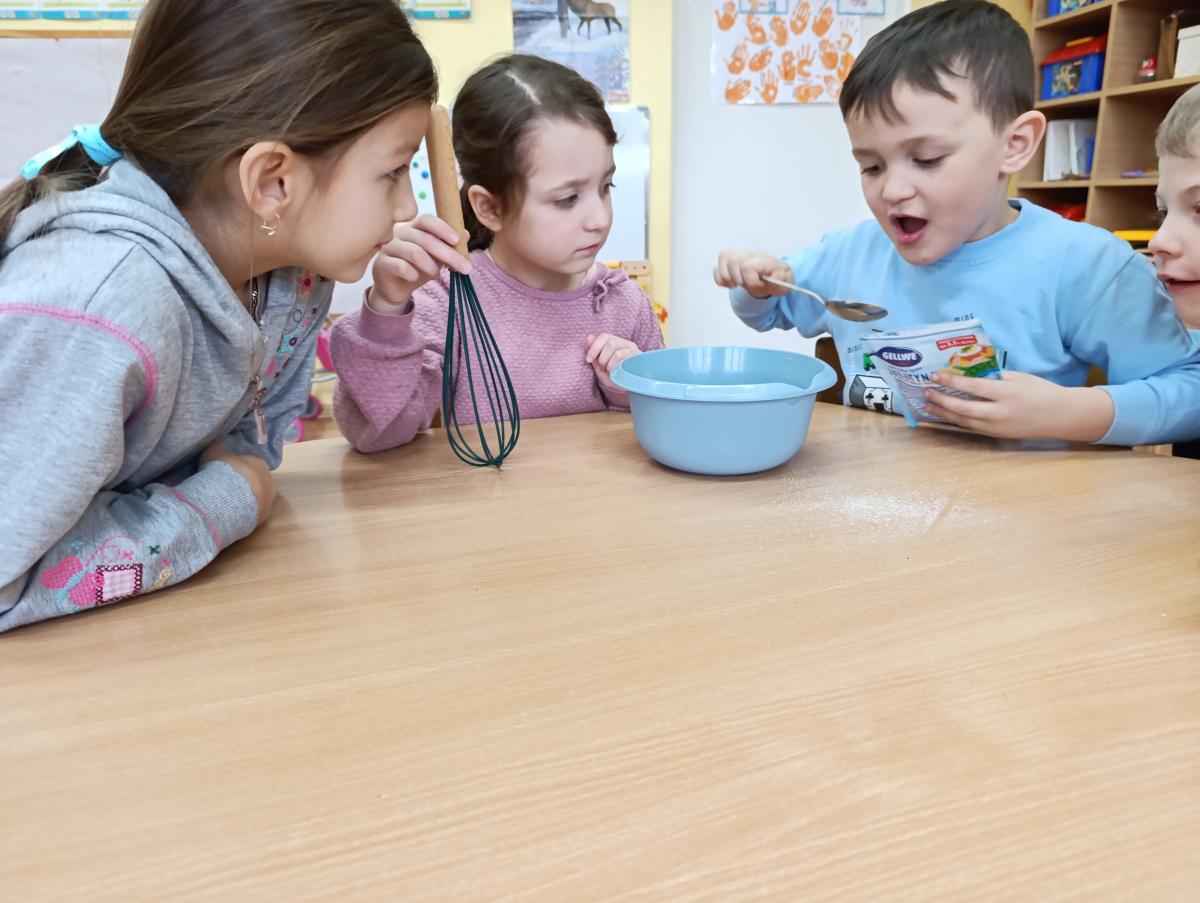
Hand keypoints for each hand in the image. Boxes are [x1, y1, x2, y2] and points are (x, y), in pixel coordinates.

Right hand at [200, 442, 276, 526]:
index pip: (251, 465)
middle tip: (226, 488)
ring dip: (244, 500)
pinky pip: (251, 512)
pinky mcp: (263, 517)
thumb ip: (216, 448)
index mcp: (260, 464)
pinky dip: (243, 512)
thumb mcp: (214, 453)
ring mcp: (269, 501)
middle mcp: (269, 482)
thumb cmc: (223, 471)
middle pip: (255, 482)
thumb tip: (214, 443)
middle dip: (242, 485)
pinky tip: (230, 513)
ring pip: (255, 498)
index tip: (226, 474)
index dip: (238, 469)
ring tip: (227, 502)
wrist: (228, 499)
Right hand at [369, 214, 471, 309]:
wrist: (396, 288)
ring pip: (414, 253)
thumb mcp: (437, 258)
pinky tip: (415, 278)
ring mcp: (389, 247)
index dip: (442, 228)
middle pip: (426, 239)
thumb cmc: (417, 268)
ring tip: (437, 275)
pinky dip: (412, 273)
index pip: (426, 220)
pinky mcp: (381, 263)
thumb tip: (466, 234)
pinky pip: (400, 266)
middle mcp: (400, 233)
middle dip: (448, 254)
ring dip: (431, 266)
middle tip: (465, 268)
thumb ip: (449, 246)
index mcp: (414, 227)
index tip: (457, 240)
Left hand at [585, 333, 639, 391]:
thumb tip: (589, 337)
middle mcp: (625, 343)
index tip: (588, 360)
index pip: (604, 336)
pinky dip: (613, 364)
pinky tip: (613, 372)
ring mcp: (632, 349)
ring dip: (607, 361)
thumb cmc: (611, 375)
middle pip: (609, 341)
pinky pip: (620, 355)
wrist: (624, 389)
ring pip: (614, 347)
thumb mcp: (599, 363)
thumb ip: (594, 350)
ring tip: (608, 370)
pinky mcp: (636, 357)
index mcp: (616, 341)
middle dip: (602, 357)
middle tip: (602, 367)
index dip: (594, 347)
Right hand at [713, 250, 793, 296]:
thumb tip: (778, 275)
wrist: (772, 275)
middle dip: (738, 279)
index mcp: (763, 258)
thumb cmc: (777, 279)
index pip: (747, 266)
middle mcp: (749, 254)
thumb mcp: (785, 283)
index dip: (751, 281)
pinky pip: (717, 268)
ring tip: (737, 285)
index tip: (758, 286)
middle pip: (732, 260)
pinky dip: (720, 279)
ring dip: (727, 278)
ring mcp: (738, 256)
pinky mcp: (728, 262)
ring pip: (723, 259)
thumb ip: (783, 280)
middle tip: (746, 285)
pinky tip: (730, 284)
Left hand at [923, 370, 1113, 441]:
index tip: (934, 375)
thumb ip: (995, 378)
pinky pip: (971, 428)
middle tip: (925, 391)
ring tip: (928, 404)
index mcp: (1006, 393)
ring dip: (943, 413)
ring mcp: (997, 427)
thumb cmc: (1040, 392)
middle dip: (941, 400)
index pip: (972, 387)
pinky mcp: (997, 435)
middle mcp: (999, 412)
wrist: (1061, 416)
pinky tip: (945, 415)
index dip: (951, 382)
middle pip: (963, 408)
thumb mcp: (1019, 378)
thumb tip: (970, 374)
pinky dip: (955, 421)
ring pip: (964, 421)